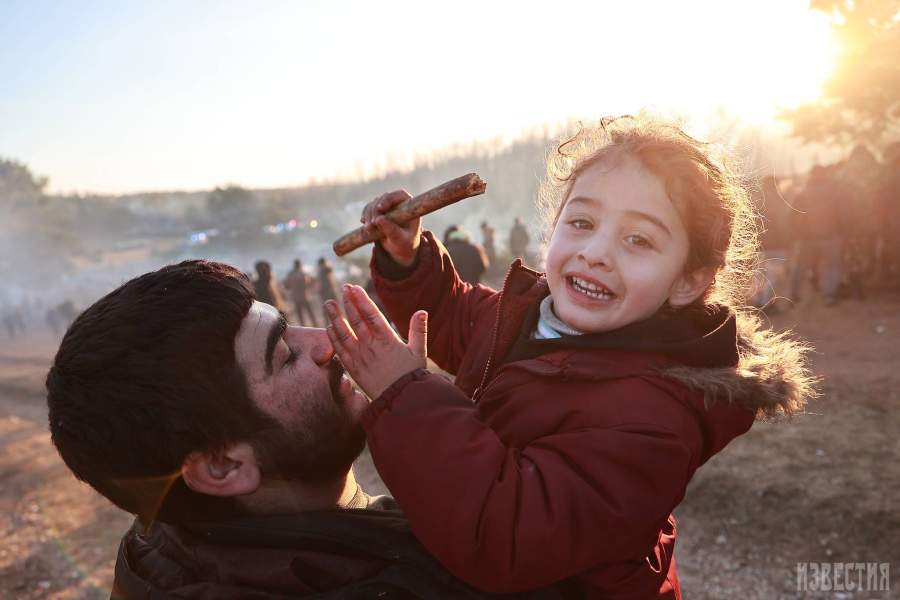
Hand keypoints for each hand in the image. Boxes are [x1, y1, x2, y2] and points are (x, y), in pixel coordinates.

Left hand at [324, 284, 426, 399]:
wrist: (400, 400)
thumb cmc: (411, 375)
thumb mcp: (419, 352)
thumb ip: (419, 330)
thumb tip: (421, 311)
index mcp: (387, 340)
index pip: (371, 315)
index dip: (361, 300)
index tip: (354, 287)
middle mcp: (370, 346)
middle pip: (356, 320)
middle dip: (348, 302)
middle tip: (343, 288)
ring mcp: (359, 357)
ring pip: (343, 333)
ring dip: (335, 317)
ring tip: (329, 303)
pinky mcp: (353, 369)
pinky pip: (339, 350)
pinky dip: (333, 338)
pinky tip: (329, 327)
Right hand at [360, 190, 420, 266]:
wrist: (400, 248)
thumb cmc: (405, 243)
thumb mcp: (400, 239)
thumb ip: (392, 230)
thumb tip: (379, 219)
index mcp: (409, 206)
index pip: (399, 195)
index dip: (388, 199)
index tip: (380, 209)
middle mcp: (398, 202)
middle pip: (383, 198)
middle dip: (375, 211)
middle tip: (371, 225)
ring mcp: (386, 205)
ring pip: (374, 203)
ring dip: (368, 214)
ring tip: (368, 229)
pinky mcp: (377, 211)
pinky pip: (368, 208)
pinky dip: (364, 215)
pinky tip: (363, 222)